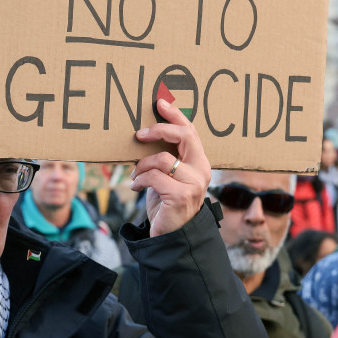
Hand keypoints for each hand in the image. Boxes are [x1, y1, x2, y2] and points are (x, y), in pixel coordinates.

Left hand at [130, 99, 210, 236]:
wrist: (171, 235)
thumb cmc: (166, 201)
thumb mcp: (167, 175)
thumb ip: (164, 156)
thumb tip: (145, 132)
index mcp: (199, 162)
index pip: (190, 131)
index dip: (176, 114)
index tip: (160, 102)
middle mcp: (201, 171)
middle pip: (184, 136)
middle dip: (159, 129)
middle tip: (140, 134)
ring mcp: (193, 184)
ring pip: (161, 158)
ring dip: (142, 166)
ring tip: (136, 176)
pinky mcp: (180, 196)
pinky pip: (153, 177)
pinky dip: (140, 180)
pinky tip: (136, 186)